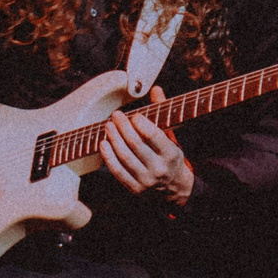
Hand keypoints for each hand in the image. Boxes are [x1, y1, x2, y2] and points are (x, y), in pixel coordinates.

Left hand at [102, 88, 192, 205]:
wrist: (174, 188)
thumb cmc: (170, 157)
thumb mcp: (171, 136)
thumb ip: (162, 113)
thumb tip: (156, 89)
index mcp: (171, 154)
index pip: (154, 136)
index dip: (141, 124)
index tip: (134, 115)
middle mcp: (159, 169)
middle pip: (136, 145)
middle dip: (123, 128)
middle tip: (116, 116)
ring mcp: (146, 180)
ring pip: (125, 157)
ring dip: (114, 139)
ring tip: (108, 126)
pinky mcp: (135, 188)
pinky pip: (117, 171)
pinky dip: (108, 156)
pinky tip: (103, 143)